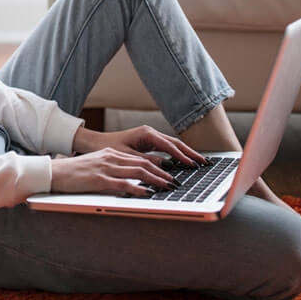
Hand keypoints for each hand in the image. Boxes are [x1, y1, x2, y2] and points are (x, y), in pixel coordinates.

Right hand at [50, 147, 180, 195]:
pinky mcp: (99, 180)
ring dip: (156, 180)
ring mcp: (105, 168)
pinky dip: (138, 188)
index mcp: (111, 153)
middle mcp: (111, 158)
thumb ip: (112, 170)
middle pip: (143, 164)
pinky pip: (123, 184)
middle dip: (162, 173)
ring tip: (168, 187)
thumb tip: (129, 180)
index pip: (139, 159)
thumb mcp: (96, 166)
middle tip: (175, 182)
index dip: (157, 166)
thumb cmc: (73, 173)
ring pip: (137, 172)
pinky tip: (148, 193)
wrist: (54, 172)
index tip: (169, 174)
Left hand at [73, 125, 207, 167]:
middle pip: (176, 143)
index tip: (193, 165)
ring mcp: (150, 136)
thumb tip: (166, 166)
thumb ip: (146, 161)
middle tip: (205, 163)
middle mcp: (150, 133)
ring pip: (173, 145)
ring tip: (200, 162)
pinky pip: (167, 148)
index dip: (182, 156)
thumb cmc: (108, 148)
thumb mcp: (127, 157)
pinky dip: (177, 154)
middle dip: (191, 153)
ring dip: (186, 153)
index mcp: (146, 134)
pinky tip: (185, 162)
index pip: (170, 146)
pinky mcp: (148, 142)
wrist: (96, 143)